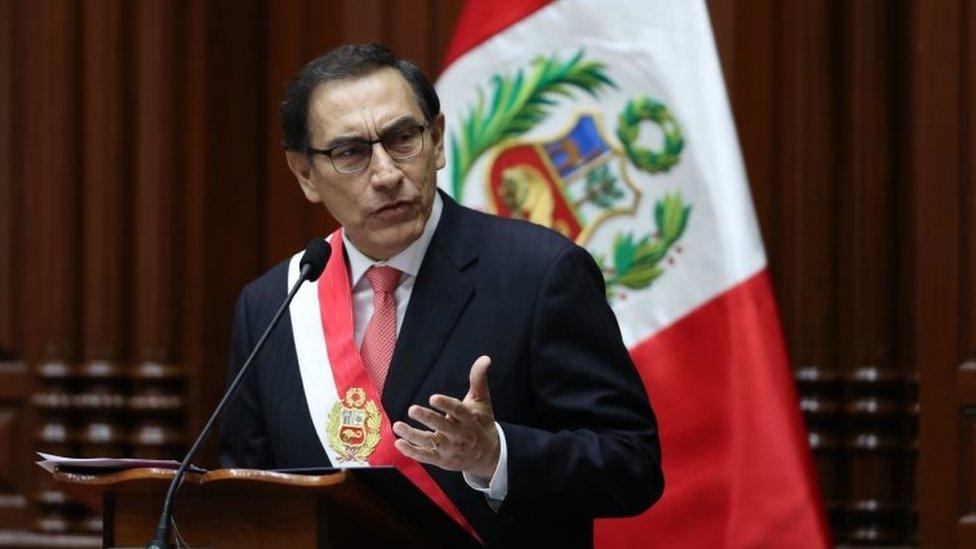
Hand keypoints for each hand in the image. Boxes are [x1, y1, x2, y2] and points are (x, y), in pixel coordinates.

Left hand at [393, 355, 499, 478]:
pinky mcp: (442, 460)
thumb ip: (478, 379)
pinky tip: (398, 443)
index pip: (458, 411)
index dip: (446, 405)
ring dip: (413, 435)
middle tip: (412, 409)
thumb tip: (485, 358)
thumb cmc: (481, 423)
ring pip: (430, 442)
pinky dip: (411, 451)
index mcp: (469, 419)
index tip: (433, 398)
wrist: (488, 455)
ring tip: (397, 425)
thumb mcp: (482, 401)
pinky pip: (425, 456)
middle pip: (443, 427)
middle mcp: (460, 434)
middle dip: (428, 419)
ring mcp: (450, 449)